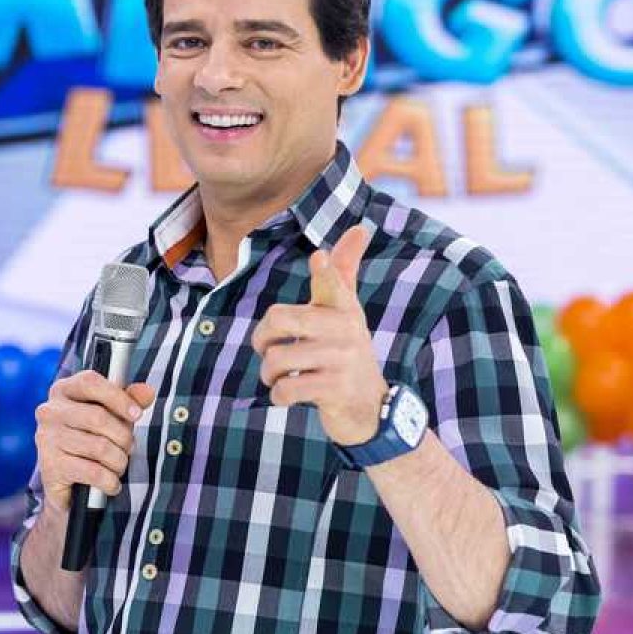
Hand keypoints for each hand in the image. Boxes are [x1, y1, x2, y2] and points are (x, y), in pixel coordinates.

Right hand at [33, 371, 155, 512]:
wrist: (65, 480)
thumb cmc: (91, 436)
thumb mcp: (112, 414)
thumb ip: (130, 400)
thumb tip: (147, 391)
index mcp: (63, 390)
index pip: (90, 383)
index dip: (118, 397)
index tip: (137, 414)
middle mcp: (50, 411)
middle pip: (98, 417)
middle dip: (123, 436)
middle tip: (129, 447)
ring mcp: (46, 439)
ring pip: (99, 447)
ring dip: (119, 460)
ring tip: (120, 465)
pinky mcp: (50, 467)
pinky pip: (92, 472)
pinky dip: (109, 480)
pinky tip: (112, 483)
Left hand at [250, 224, 388, 445]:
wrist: (370, 406)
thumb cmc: (347, 350)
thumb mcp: (346, 311)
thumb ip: (343, 272)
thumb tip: (360, 227)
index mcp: (344, 307)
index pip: (333, 283)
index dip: (323, 272)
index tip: (318, 258)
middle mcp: (346, 330)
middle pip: (278, 319)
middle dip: (262, 339)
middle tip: (267, 349)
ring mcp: (342, 360)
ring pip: (277, 358)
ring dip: (269, 374)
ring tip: (280, 376)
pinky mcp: (335, 389)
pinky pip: (287, 388)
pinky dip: (279, 395)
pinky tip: (289, 394)